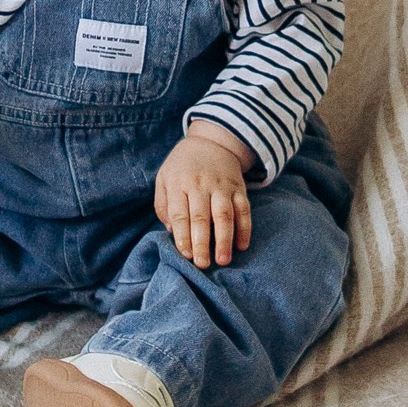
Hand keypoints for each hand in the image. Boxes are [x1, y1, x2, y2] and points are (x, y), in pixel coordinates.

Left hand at [155, 128, 255, 269]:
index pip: (180, 214)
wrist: (212, 142)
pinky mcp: (239, 188)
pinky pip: (244, 209)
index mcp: (179, 183)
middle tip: (202, 264)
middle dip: (202, 243)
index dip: (182, 236)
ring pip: (224, 214)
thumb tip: (170, 230)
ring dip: (224, 239)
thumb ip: (163, 204)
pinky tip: (242, 245)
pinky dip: (245, 228)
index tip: (184, 255)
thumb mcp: (164, 178)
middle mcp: (201, 184)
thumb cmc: (182, 167)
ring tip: (223, 260)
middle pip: (201, 217)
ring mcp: (222, 186)